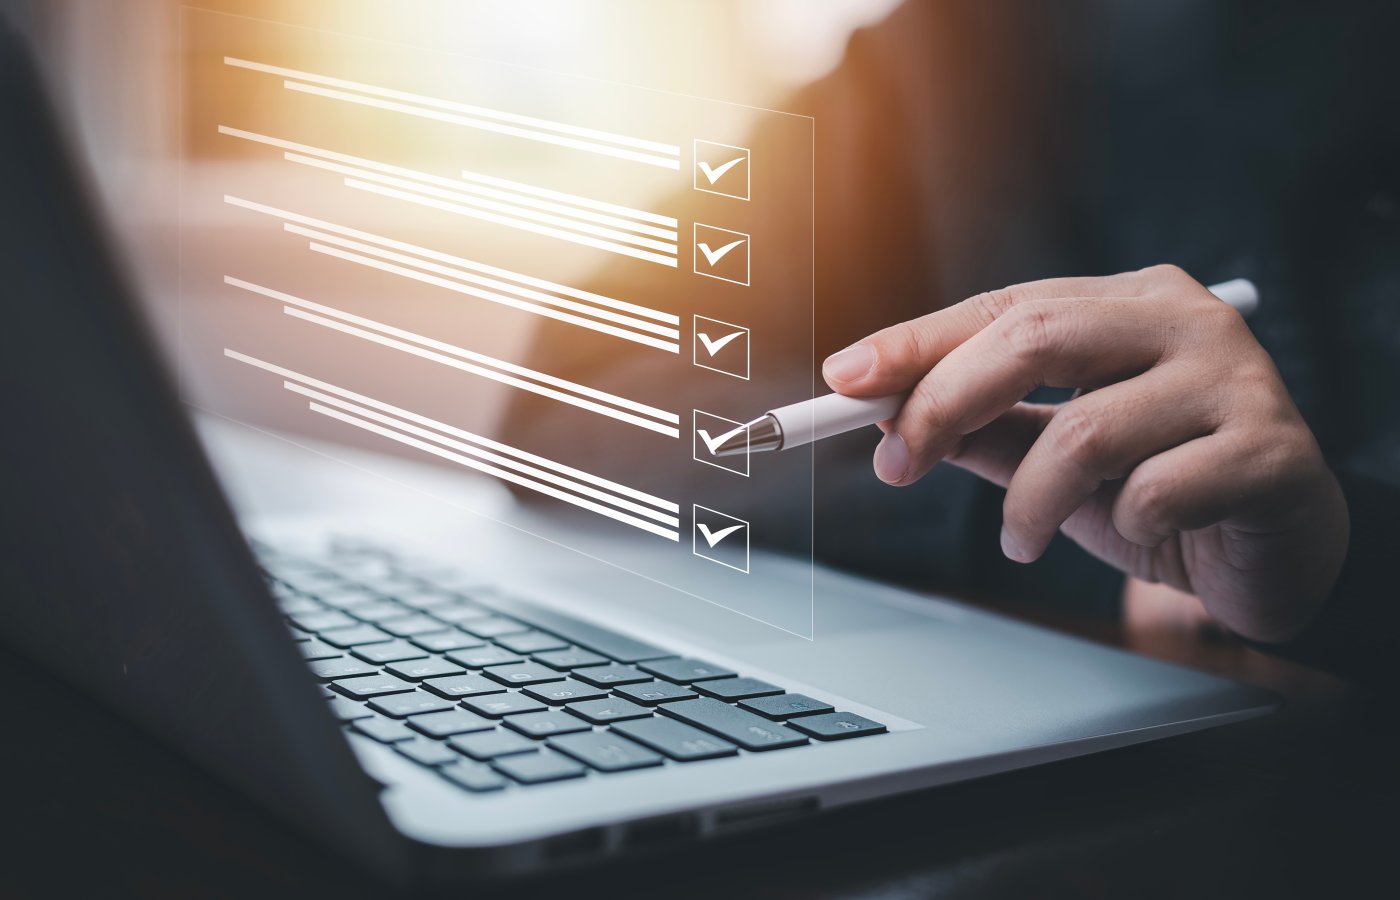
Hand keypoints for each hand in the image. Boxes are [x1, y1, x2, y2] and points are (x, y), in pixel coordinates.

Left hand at [822, 266, 1348, 642]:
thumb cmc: (1161, 491)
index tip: (845, 380)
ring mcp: (1236, 376)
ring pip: (1087, 429)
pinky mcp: (1273, 448)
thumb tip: (887, 417)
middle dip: (944, 404)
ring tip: (1023, 540)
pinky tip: (1140, 535)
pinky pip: (1157, 491)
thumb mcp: (1056, 461)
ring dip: (1030, 502)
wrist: (1277, 553)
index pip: (1008, 306)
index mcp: (1131, 301)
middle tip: (896, 467)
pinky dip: (1123, 527)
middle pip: (1038, 338)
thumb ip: (986, 431)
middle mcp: (1185, 319)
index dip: (919, 342)